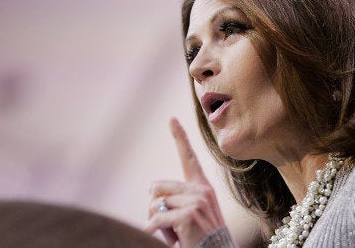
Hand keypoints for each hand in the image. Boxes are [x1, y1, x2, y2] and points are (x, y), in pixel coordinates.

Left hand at [145, 118, 225, 246]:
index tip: (172, 119)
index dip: (180, 137)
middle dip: (155, 208)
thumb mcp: (193, 214)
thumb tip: (152, 196)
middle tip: (172, 225)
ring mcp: (195, 202)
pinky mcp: (188, 215)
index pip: (189, 158)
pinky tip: (171, 240)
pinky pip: (156, 219)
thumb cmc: (202, 238)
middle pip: (156, 188)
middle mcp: (200, 190)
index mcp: (202, 187)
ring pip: (154, 205)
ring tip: (176, 233)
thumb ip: (178, 200)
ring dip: (157, 223)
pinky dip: (154, 231)